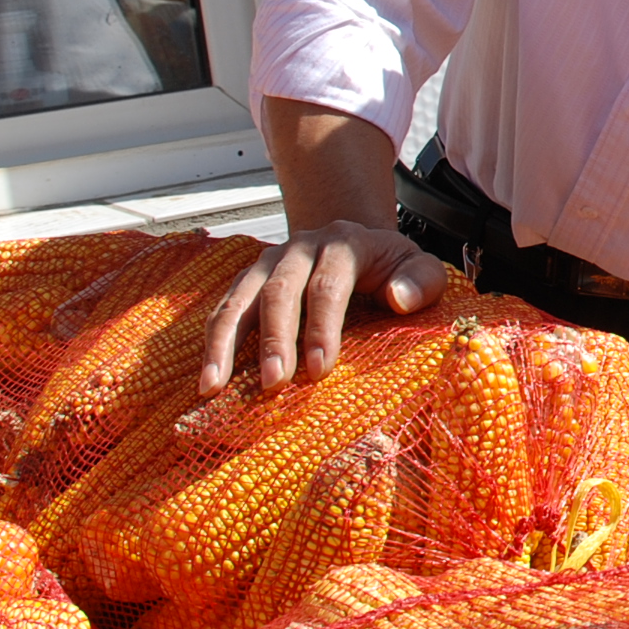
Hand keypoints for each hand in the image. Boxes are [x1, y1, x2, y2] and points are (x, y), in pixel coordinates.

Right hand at [197, 220, 448, 392]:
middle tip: (273, 383)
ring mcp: (269, 262)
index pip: (329, 285)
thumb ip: (422, 282)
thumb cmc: (393, 269)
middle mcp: (301, 247)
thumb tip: (400, 298)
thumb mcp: (421, 269)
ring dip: (226, 343)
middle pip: (281, 292)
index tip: (318, 370)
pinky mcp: (249, 280)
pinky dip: (213, 343)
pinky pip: (225, 309)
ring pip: (241, 298)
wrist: (357, 244)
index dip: (322, 327)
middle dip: (274, 340)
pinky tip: (207, 377)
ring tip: (214, 385)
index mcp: (345, 243)